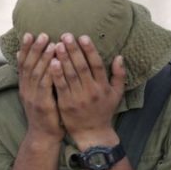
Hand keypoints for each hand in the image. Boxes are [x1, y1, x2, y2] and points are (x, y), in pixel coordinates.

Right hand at [17, 33, 63, 141]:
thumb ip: (35, 79)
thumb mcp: (37, 95)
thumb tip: (33, 62)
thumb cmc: (45, 114)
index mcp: (24, 87)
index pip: (22, 64)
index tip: (29, 34)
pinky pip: (45, 85)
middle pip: (28, 65)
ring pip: (36, 73)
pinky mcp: (42, 104)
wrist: (43, 136)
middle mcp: (26, 90)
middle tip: (42, 34)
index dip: (25, 49)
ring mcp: (33, 97)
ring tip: (51, 43)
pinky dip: (49, 72)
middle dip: (34, 49)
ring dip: (43, 57)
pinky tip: (55, 61)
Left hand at [49, 34, 125, 149]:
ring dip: (63, 59)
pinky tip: (51, 63)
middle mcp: (91, 91)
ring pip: (70, 75)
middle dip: (73, 50)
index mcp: (103, 86)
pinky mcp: (65, 104)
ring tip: (57, 44)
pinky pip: (60, 87)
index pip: (97, 64)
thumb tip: (119, 56)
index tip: (83, 37)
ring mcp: (78, 98)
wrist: (92, 134)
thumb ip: (119, 75)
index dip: (90, 50)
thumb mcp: (116, 94)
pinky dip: (56, 74)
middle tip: (65, 35)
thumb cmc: (104, 111)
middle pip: (82, 67)